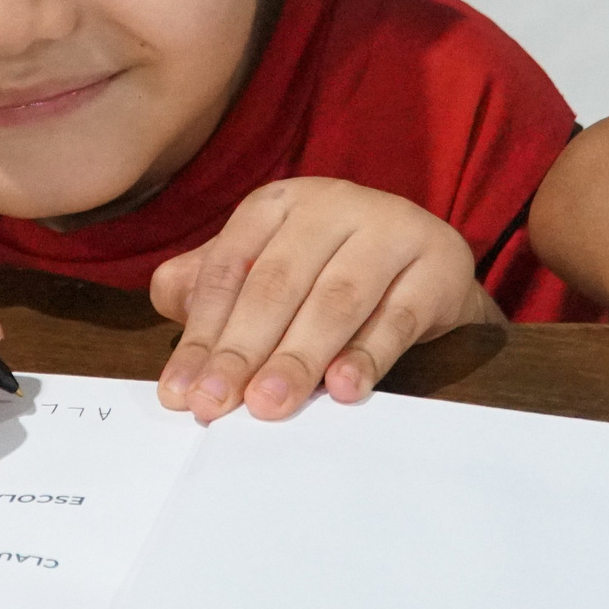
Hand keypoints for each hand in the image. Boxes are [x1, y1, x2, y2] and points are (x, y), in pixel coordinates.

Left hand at [149, 178, 500, 422]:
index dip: (202, 332)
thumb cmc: (334, 271)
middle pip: (277, 283)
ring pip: (335, 300)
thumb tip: (171, 302)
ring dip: (298, 357)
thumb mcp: (270, 269)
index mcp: (280, 202)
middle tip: (215, 405)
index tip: (181, 391)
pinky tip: (341, 389)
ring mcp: (390, 228)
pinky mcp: (438, 265)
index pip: (229, 268)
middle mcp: (333, 204)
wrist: (432, 269)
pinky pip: (397, 317)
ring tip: (268, 405)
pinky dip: (367, 355)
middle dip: (241, 350)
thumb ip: (213, 285)